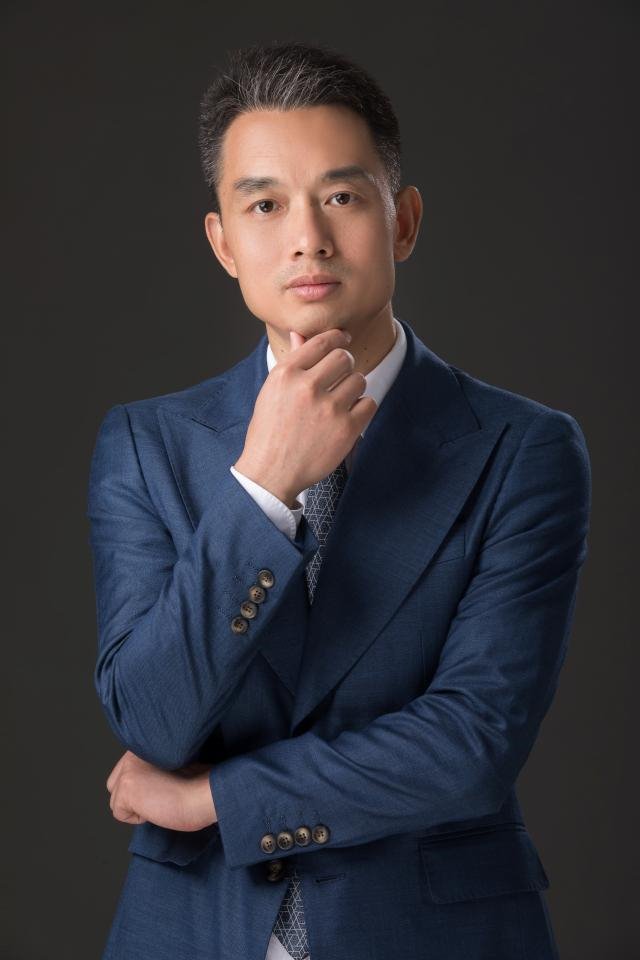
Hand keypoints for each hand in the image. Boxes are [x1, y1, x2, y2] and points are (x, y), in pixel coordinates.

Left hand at [106, 750, 217, 831]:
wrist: (204, 794)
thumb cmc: (199, 785)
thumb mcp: (175, 766)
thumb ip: (154, 767)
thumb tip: (142, 786)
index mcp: (145, 744)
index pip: (126, 770)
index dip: (142, 785)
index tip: (161, 787)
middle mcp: (133, 753)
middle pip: (115, 784)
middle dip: (132, 796)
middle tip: (159, 796)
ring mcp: (128, 770)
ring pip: (116, 800)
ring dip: (136, 807)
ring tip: (161, 800)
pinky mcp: (126, 788)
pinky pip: (120, 813)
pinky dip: (137, 818)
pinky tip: (157, 807)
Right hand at [234, 327, 376, 505]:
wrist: (270, 473)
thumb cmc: (268, 433)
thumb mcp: (272, 392)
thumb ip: (291, 362)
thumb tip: (300, 335)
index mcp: (286, 374)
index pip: (321, 342)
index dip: (337, 337)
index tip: (344, 340)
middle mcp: (307, 387)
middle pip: (344, 358)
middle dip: (345, 365)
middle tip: (341, 376)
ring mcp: (329, 408)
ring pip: (359, 380)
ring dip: (354, 388)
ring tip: (341, 402)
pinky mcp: (346, 429)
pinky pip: (369, 404)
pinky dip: (362, 409)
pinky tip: (348, 417)